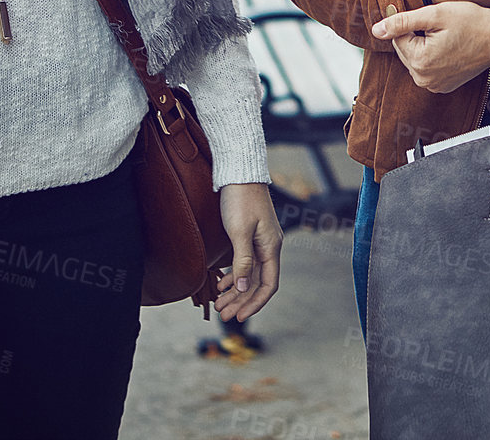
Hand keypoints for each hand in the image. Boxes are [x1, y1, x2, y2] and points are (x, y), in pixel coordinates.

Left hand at [211, 182, 281, 320]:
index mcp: (271, 247)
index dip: (255, 303)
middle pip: (257, 283)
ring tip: (219, 304)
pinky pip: (244, 264)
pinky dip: (233, 276)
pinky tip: (221, 284)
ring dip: (235, 291)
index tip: (239, 317)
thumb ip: (242, 260)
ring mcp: (259, 242)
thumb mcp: (240, 231)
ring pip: (248, 275)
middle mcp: (268, 247)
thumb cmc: (241, 199)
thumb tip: (242, 287)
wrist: (239, 172)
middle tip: (222, 315)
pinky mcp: (249, 236)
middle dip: (241, 301)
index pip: (268, 285)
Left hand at [372, 2, 489, 92]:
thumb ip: (402, 22)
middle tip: (440, 25)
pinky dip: (432, 56)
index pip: (397, 37)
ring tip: (445, 35)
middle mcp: (425, 79)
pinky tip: (448, 46)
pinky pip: (427, 68)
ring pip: (415, 58)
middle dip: (416, 35)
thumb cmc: (471, 21)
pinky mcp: (443, 86)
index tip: (427, 14)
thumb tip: (376, 30)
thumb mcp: (435, 14)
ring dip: (423, 45)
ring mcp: (435, 85)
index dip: (410, 21)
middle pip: (405, 50)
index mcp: (420, 62)